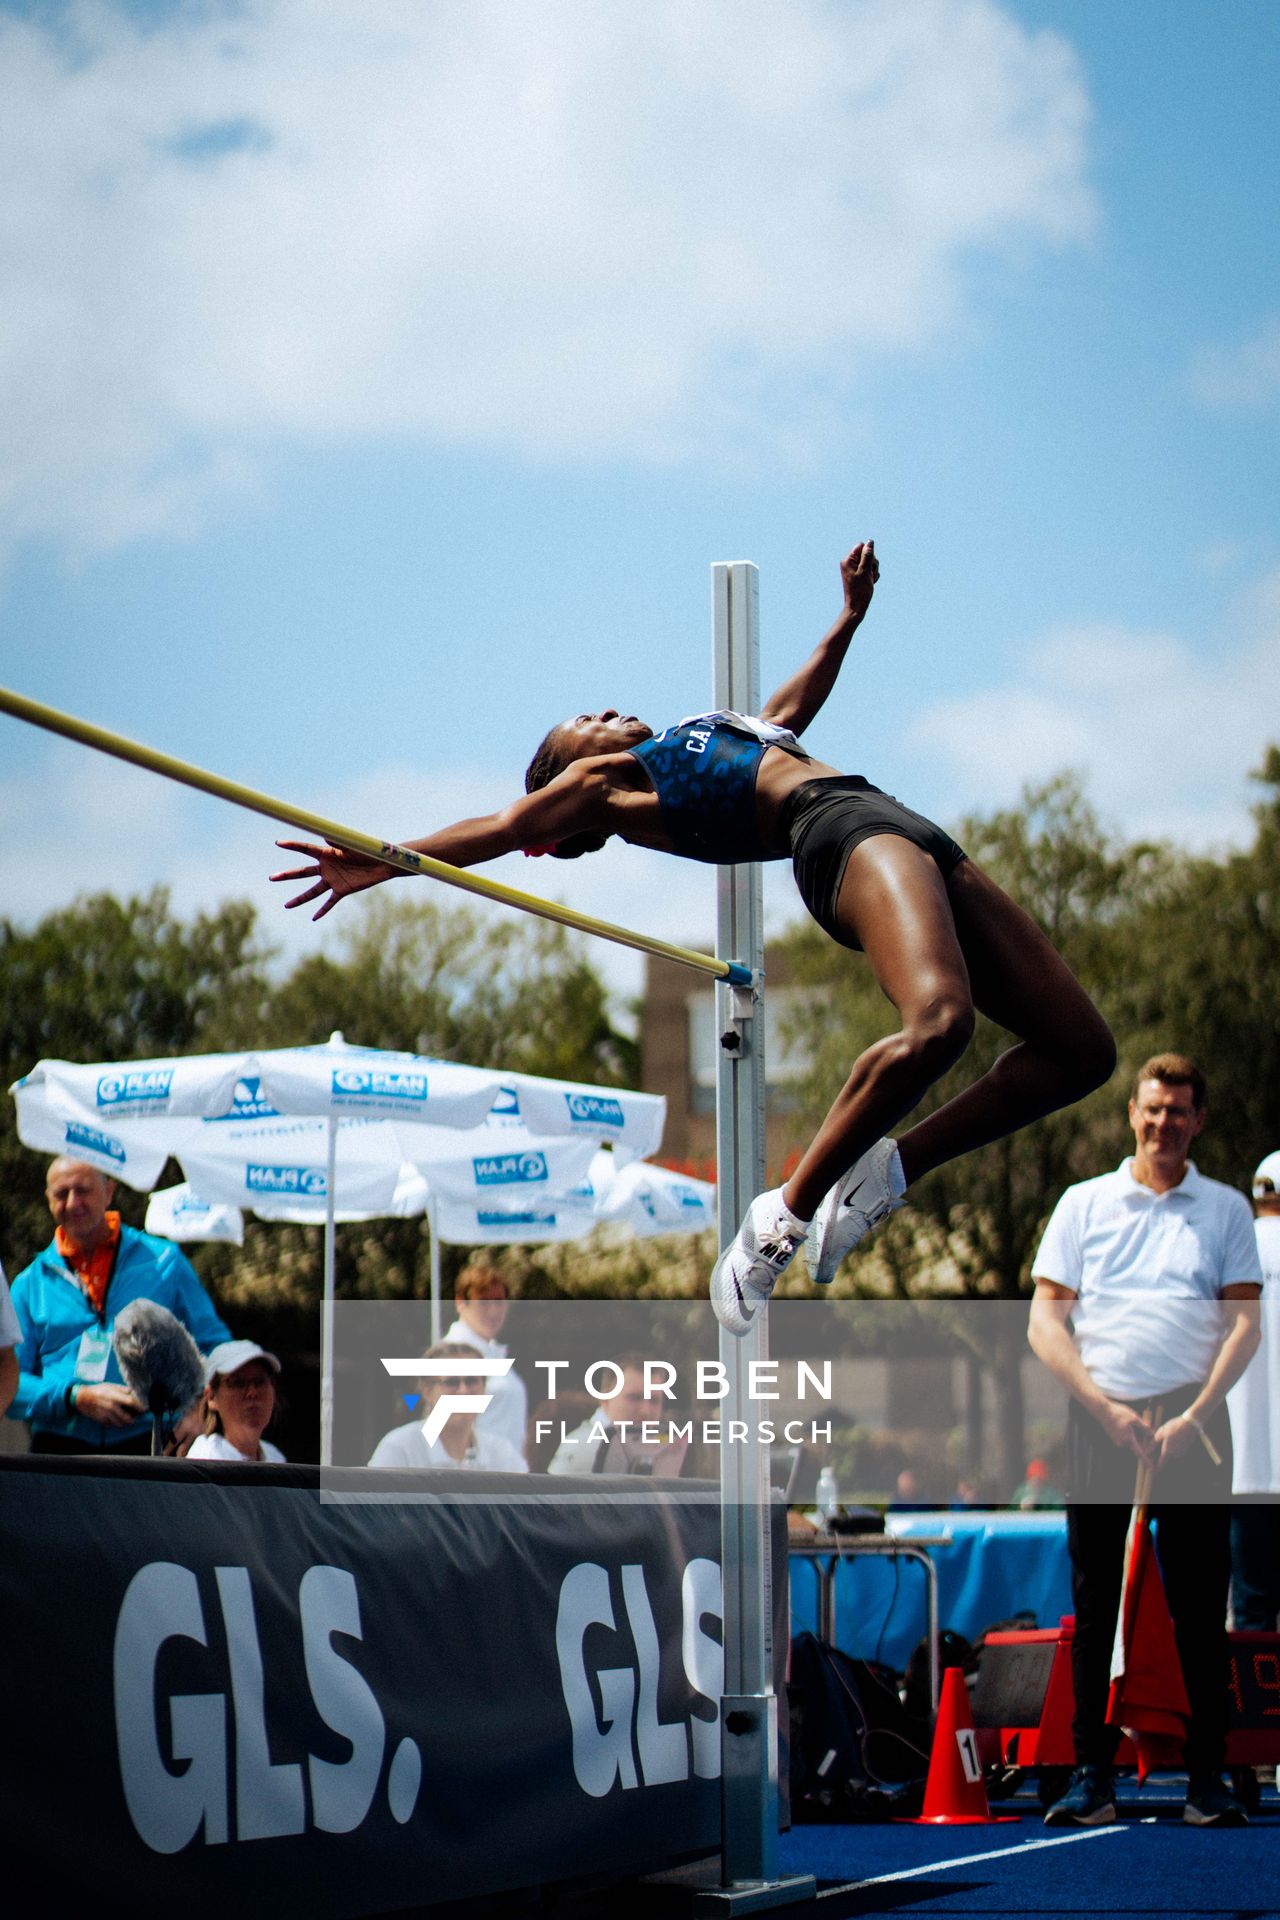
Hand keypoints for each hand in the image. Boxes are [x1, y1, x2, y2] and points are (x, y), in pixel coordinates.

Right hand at [74, 1382, 144, 1426]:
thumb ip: (122, 1389)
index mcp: (114, 1396)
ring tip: (128, 1419)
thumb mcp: (110, 1385)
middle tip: (136, 1416)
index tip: (145, 1409)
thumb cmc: (97, 1390)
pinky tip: (117, 1419)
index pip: (130, 1402)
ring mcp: (106, 1414)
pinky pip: (112, 1425)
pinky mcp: (101, 1420)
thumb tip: (133, 1392)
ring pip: (120, 1424)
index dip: (139, 1406)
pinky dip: (116, 1423)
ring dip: (126, 1422)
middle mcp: (111, 1406)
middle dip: (134, 1418)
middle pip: (127, 1417)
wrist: (82, 1398)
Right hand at [271, 840, 393, 919]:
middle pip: (302, 872)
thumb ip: (338, 843)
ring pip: (312, 891)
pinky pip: (330, 902)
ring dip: (299, 899)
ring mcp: (333, 880)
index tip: (278, 843)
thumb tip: (325, 838)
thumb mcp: (352, 845)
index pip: (305, 849)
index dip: (292, 846)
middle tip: (272, 878)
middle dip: (287, 875)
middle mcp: (326, 867)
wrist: (382, 863)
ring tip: (286, 906)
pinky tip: (313, 918)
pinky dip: (323, 910)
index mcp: (327, 853)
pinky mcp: (342, 890)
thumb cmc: (367, 850)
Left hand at [840, 540, 878, 622]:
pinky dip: (872, 575)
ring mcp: (854, 569)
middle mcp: (849, 563)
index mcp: (847, 560)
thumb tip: (870, 541)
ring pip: (870, 562)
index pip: (861, 546)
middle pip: (867, 553)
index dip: (868, 554)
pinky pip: (869, 569)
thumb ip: (868, 555)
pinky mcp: (859, 575)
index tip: (867, 565)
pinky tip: (870, 582)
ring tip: (870, 580)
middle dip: (872, 563)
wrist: (857, 607)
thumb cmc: (860, 590)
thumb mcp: (865, 570)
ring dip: (873, 570)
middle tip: (869, 574)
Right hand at [1097, 1399, 1159, 1467]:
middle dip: (1142, 1441)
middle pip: (1136, 1446)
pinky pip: (1125, 1439)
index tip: (1151, 1470)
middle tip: (1143, 1430)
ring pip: (1131, 1441)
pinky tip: (1126, 1423)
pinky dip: (1129, 1434)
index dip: (1146, 1462)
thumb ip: (1144, 1428)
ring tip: (1131, 1423)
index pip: (1140, 1453)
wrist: (1102, 1411)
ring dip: (1135, 1436)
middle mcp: (1122, 1443)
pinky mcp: (1114, 1437)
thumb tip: (1152, 1435)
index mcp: (1129, 1440)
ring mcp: (1117, 1441)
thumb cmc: (1118, 1414)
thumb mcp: (1134, 1418)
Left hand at [1152, 1412, 1199, 1465]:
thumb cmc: (1174, 1427)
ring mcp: (1181, 1452)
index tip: (1152, 1474)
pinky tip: (1172, 1437)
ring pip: (1171, 1453)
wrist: (1190, 1424)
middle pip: (1165, 1457)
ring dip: (1167, 1449)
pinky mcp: (1185, 1449)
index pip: (1161, 1464)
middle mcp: (1175, 1454)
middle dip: (1160, 1454)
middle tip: (1157, 1446)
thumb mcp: (1161, 1433)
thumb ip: (1153, 1444)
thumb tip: (1147, 1452)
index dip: (1156, 1469)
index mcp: (1168, 1451)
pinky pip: (1176, 1450)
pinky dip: (1172, 1446)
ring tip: (1165, 1437)